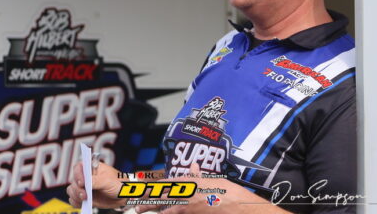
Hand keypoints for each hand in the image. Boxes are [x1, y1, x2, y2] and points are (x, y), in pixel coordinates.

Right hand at [66, 160, 123, 208]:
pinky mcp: (84, 197)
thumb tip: (86, 183)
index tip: (82, 182)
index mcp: (92, 168)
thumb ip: (96, 181)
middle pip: (73, 181)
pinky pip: (74, 200)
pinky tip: (83, 204)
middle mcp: (86, 177)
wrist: (122, 196)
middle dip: (77, 189)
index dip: (78, 174)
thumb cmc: (118, 183)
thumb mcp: (108, 180)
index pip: (79, 167)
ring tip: (85, 199)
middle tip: (85, 195)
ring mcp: (85, 187)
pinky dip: (76, 203)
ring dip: (76, 196)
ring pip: (72, 190)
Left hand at [134, 163, 289, 213]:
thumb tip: (192, 167)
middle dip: (148, 201)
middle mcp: (189, 194)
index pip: (169, 182)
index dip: (156, 186)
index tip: (145, 188)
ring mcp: (190, 208)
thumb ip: (200, 175)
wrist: (240, 208)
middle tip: (135, 206)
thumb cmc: (230, 192)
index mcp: (193, 182)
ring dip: (154, 210)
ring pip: (166, 209)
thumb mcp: (215, 180)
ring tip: (142, 211)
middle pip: (163, 197)